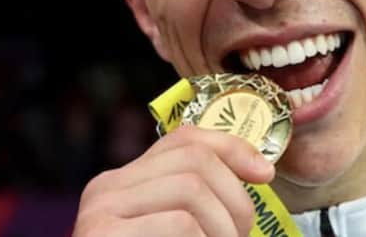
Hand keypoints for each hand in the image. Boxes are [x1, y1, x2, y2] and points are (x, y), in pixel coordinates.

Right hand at [73, 125, 273, 236]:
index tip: (265, 174)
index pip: (184, 139)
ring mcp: (100, 212)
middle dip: (235, 198)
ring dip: (224, 228)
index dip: (232, 148)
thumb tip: (261, 169)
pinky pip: (181, 224)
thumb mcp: (179, 230)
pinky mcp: (102, 235)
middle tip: (241, 236)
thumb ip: (198, 202)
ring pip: (191, 190)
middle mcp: (107, 188)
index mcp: (125, 181)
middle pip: (195, 161)